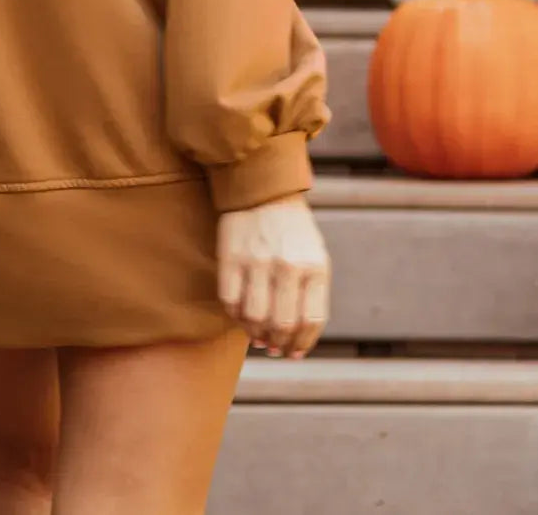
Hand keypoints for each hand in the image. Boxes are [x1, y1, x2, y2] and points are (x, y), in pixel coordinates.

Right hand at [217, 195, 329, 358]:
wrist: (264, 192)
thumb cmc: (293, 232)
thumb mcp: (315, 257)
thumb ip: (312, 296)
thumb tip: (296, 342)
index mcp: (314, 266)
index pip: (311, 321)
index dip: (302, 344)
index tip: (294, 353)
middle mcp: (287, 265)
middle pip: (281, 324)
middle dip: (278, 344)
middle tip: (274, 347)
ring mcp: (257, 260)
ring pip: (254, 317)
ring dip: (255, 334)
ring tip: (257, 335)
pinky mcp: (231, 257)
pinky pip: (230, 301)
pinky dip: (235, 316)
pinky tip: (241, 316)